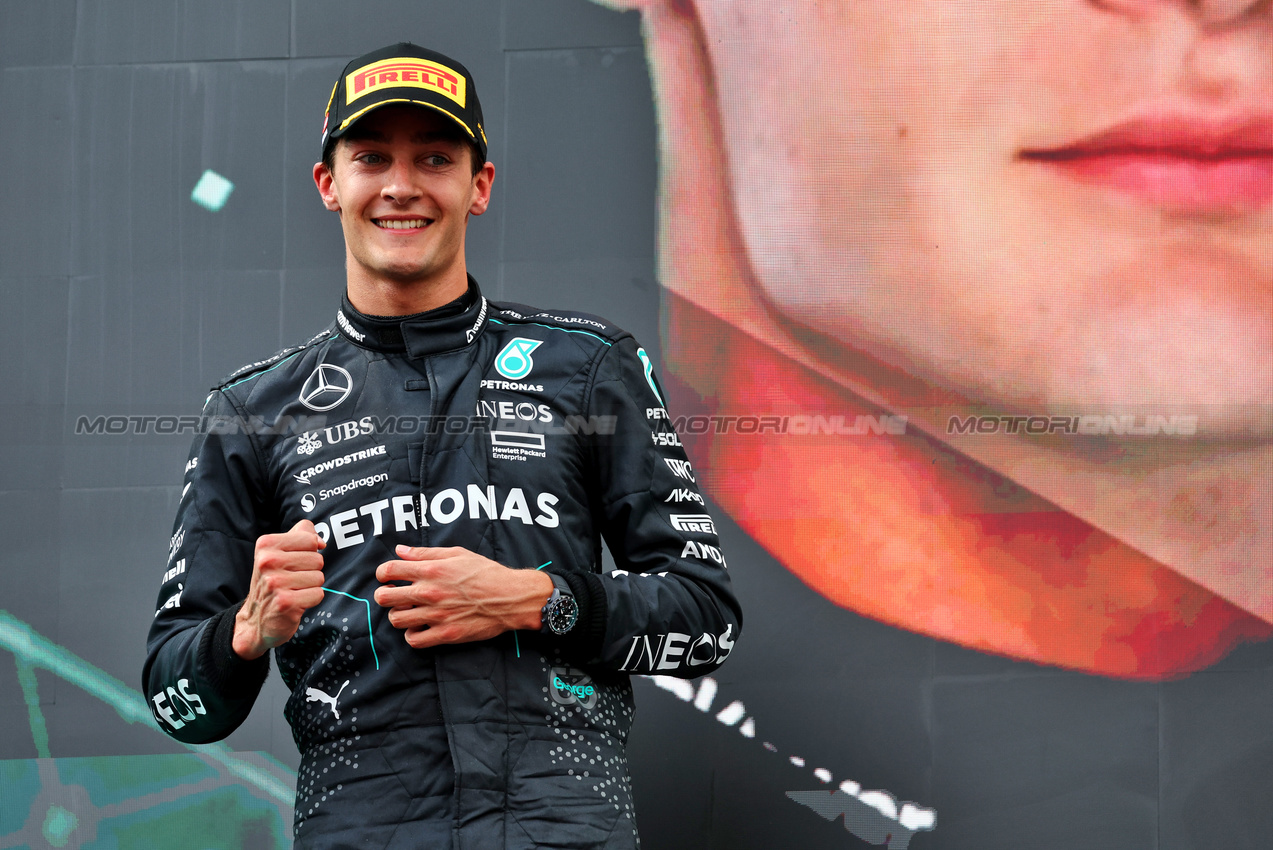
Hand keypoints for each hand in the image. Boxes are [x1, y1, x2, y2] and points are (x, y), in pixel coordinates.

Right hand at [232, 520, 325, 659]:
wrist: (255, 619)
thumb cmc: (273, 581)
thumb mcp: (279, 552)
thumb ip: (301, 535)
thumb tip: (320, 542)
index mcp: (266, 544)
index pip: (310, 540)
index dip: (309, 552)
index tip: (294, 562)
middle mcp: (267, 562)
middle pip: (317, 560)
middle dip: (311, 571)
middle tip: (293, 580)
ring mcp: (275, 583)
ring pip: (319, 577)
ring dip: (311, 586)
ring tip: (293, 591)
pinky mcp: (285, 602)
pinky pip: (318, 594)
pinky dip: (311, 600)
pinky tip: (295, 602)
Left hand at [374, 546, 553, 649]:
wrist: (510, 597)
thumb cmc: (486, 573)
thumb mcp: (458, 554)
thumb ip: (426, 552)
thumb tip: (400, 550)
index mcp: (431, 570)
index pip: (389, 570)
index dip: (382, 573)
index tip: (387, 577)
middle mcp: (429, 592)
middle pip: (385, 597)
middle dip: (384, 594)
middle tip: (393, 595)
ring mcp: (436, 615)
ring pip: (396, 619)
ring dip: (398, 614)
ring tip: (409, 611)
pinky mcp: (445, 634)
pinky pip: (413, 640)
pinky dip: (412, 634)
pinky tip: (420, 627)